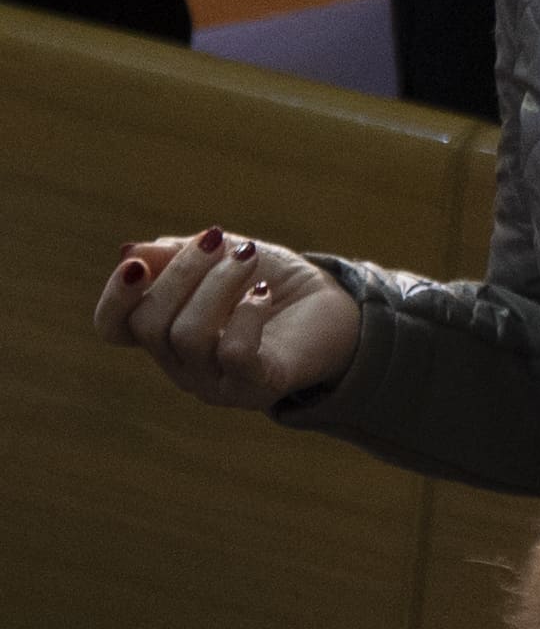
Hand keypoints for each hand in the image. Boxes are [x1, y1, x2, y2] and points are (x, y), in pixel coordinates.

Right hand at [93, 228, 360, 411]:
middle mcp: (181, 365)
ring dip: (218, 285)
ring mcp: (215, 382)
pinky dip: (246, 315)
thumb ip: (176, 256)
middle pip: (150, 324)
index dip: (115, 296)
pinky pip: (233, 355)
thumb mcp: (222, 258)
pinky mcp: (255, 387)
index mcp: (165, 333)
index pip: (113, 328)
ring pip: (188, 336)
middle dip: (183, 272)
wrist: (338, 310)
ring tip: (250, 258)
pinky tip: (264, 293)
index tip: (137, 262)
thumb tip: (131, 252)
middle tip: (221, 241)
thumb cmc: (271, 283)